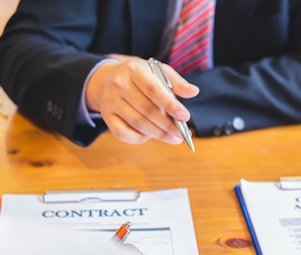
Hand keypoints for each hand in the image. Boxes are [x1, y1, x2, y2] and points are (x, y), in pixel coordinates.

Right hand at [85, 55, 199, 144]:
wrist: (108, 78)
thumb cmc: (141, 77)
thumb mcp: (158, 71)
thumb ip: (177, 82)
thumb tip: (194, 92)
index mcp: (134, 70)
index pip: (154, 90)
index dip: (170, 105)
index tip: (185, 116)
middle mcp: (119, 85)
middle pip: (147, 110)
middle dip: (168, 125)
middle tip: (182, 134)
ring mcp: (110, 102)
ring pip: (138, 124)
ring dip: (158, 134)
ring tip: (174, 138)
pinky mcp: (106, 116)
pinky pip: (123, 134)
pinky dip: (140, 139)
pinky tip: (152, 136)